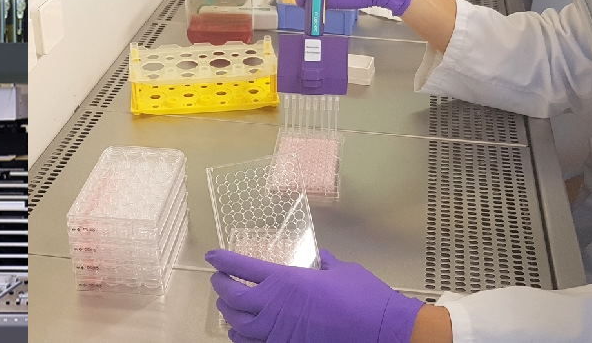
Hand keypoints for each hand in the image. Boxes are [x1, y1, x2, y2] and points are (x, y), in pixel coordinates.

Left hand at [207, 248, 423, 342]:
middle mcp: (274, 306)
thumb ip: (325, 264)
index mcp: (286, 280)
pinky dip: (242, 338)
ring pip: (238, 325)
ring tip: (226, 307)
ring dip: (228, 314)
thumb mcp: (342, 271)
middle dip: (221, 287)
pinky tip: (240, 334)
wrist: (379, 330)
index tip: (213, 257)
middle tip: (218, 280)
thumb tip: (321, 259)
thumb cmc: (363, 297)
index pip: (243, 267)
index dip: (224, 261)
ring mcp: (278, 332)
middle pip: (233, 297)